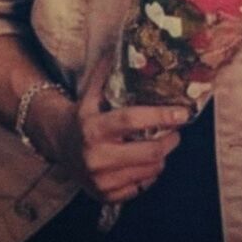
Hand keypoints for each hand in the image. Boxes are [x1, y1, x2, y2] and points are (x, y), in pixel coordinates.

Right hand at [53, 52, 189, 202]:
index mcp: (93, 128)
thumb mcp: (91, 91)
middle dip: (170, 140)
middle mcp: (95, 157)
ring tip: (160, 144)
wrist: (59, 143)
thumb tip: (130, 45)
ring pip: (150, 170)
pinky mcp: (105, 196)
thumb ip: (110, 71)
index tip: (183, 113)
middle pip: (148, 152)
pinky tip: (143, 161)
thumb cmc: (83, 113)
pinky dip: (149, 173)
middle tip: (176, 131)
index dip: (161, 116)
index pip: (133, 121)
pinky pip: (142, 187)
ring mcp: (100, 180)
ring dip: (162, 156)